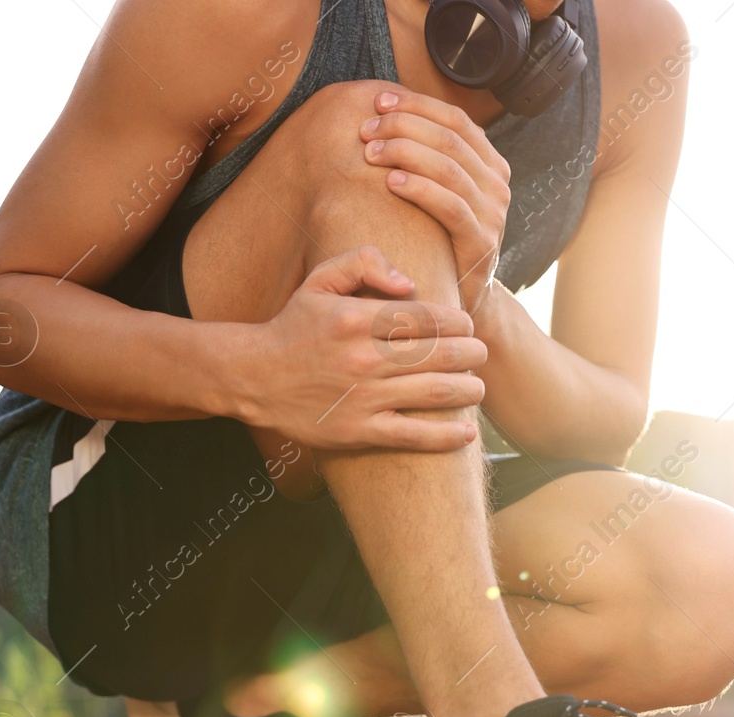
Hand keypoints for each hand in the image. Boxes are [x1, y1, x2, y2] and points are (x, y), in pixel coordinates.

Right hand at [239, 246, 486, 450]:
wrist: (253, 376)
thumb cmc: (295, 326)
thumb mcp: (319, 279)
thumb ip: (363, 262)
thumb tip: (409, 282)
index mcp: (356, 319)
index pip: (427, 317)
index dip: (458, 322)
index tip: (466, 326)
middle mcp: (362, 358)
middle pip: (440, 354)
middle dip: (472, 354)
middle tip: (480, 354)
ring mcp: (362, 398)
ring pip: (435, 393)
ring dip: (468, 390)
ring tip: (478, 387)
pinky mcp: (358, 431)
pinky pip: (413, 436)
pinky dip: (446, 437)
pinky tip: (467, 434)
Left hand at [360, 89, 511, 316]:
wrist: (462, 293)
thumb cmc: (438, 236)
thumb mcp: (440, 191)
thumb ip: (428, 157)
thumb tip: (384, 112)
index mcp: (491, 164)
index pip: (456, 118)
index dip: (417, 105)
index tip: (379, 101)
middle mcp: (498, 184)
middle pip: (450, 138)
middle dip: (404, 127)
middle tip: (366, 131)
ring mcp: (494, 214)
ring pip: (449, 167)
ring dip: (405, 152)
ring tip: (370, 153)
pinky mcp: (482, 242)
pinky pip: (450, 206)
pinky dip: (419, 188)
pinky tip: (391, 181)